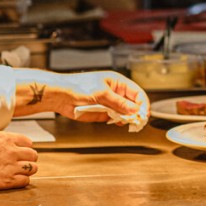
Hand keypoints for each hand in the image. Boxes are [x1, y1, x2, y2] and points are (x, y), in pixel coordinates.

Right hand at [0, 131, 37, 190]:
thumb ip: (0, 139)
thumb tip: (7, 142)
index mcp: (7, 139)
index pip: (28, 143)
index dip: (25, 148)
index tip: (20, 153)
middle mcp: (13, 151)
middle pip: (33, 155)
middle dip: (28, 159)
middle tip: (21, 164)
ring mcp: (11, 166)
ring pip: (33, 168)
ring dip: (27, 171)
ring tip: (19, 173)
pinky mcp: (8, 181)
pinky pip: (25, 181)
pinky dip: (22, 181)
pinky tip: (15, 181)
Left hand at [14, 70, 149, 127]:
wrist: (61, 96)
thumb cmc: (79, 87)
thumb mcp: (102, 93)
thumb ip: (119, 103)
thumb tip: (134, 109)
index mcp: (118, 82)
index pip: (137, 92)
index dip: (142, 102)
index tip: (144, 113)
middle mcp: (116, 92)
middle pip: (132, 103)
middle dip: (137, 112)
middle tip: (139, 121)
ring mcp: (110, 103)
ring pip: (125, 112)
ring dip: (128, 117)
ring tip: (129, 123)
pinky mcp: (102, 113)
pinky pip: (115, 118)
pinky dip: (118, 121)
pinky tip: (119, 123)